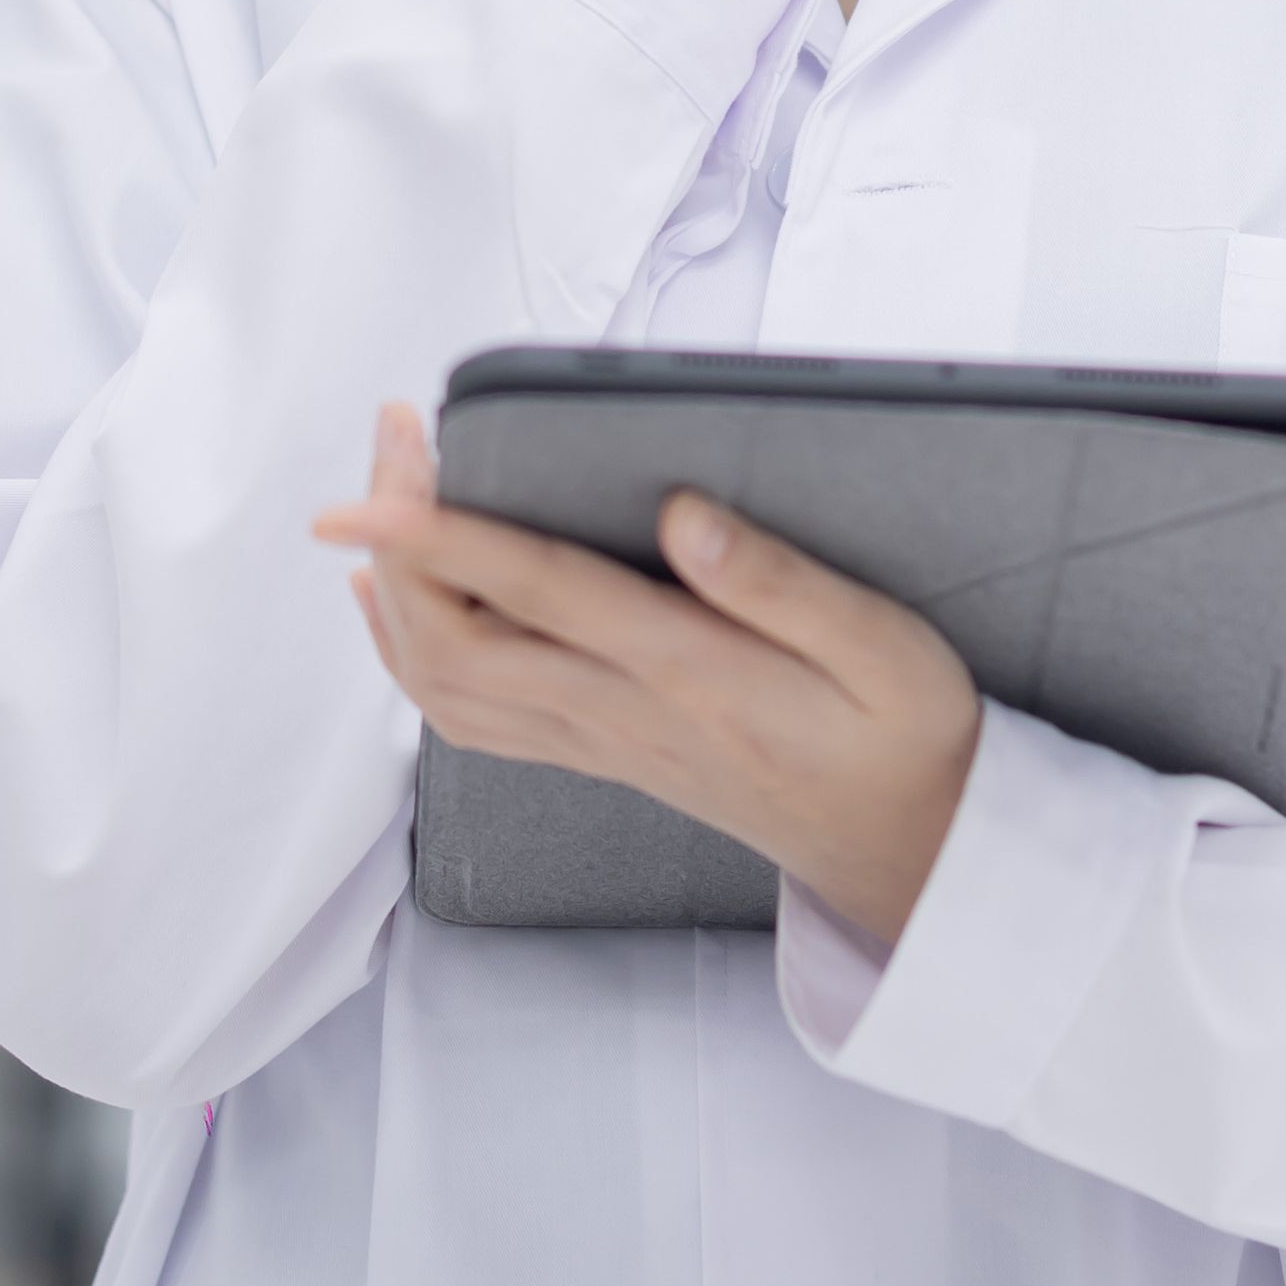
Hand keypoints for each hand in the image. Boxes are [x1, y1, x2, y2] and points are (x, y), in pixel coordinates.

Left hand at [314, 404, 980, 945]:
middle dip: (401, 535)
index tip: (382, 481)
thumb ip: (781, 582)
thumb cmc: (900, 734)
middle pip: (458, 636)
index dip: (444, 535)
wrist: (903, 846)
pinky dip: (409, 654)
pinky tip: (398, 602)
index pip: (537, 591)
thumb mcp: (883, 648)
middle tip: (398, 439)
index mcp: (687, 669)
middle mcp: (623, 711)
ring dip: (395, 590)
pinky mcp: (598, 752)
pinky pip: (471, 716)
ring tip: (386, 498)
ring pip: (447, 683)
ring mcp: (600, 740)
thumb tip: (683, 513)